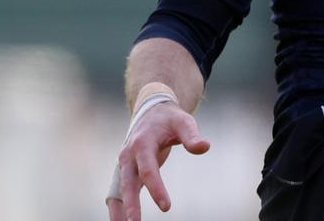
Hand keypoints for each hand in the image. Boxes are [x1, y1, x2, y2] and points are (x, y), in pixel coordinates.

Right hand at [106, 102, 210, 220]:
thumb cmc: (170, 119)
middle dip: (131, 204)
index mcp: (142, 143)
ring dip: (119, 210)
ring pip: (118, 190)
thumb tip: (205, 147)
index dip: (156, 188)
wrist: (151, 112)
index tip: (167, 207)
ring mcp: (124, 164)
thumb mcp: (184, 122)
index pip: (148, 170)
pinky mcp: (125, 171)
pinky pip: (119, 192)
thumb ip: (192, 136)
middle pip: (128, 183)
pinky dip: (119, 207)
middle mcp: (128, 155)